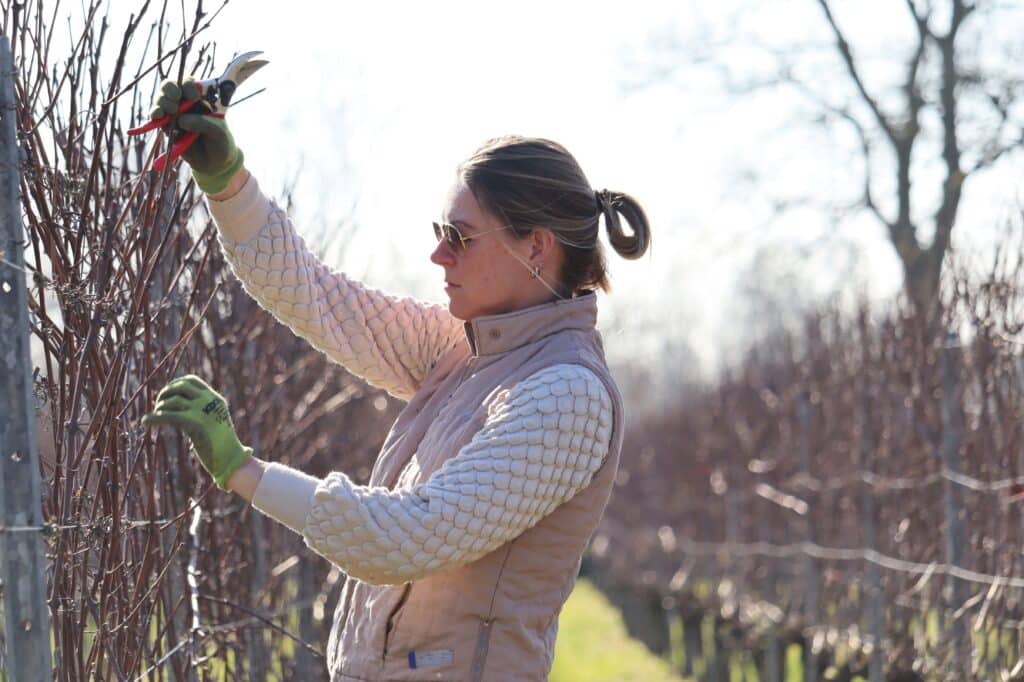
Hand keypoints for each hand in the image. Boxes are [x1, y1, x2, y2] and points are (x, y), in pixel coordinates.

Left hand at [142, 374, 251, 489]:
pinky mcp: (194, 424)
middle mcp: (209, 401)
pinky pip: (169, 416)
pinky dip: (154, 418)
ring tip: (153, 417)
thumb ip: (201, 412)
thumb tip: (177, 412)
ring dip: (160, 407)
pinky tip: (146, 422)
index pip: (191, 381)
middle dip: (165, 393)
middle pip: (181, 387)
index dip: (174, 384)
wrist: (231, 458)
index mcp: (215, 399)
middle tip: (158, 405)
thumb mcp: (214, 422)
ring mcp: (203, 411)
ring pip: (174, 401)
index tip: (166, 394)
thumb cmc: (221, 445)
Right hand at [150, 78, 244, 193]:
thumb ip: (203, 124)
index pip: (190, 83)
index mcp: (202, 98)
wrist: (214, 163)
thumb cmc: (220, 142)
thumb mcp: (218, 132)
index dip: (188, 86)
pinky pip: (156, 118)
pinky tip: (157, 116)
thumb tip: (181, 119)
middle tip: (177, 100)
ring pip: (162, 100)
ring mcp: (175, 114)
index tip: (194, 97)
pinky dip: (155, 115)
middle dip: (170, 90)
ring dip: (163, 103)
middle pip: (171, 87)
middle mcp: (186, 103)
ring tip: (171, 112)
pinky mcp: (167, 126)